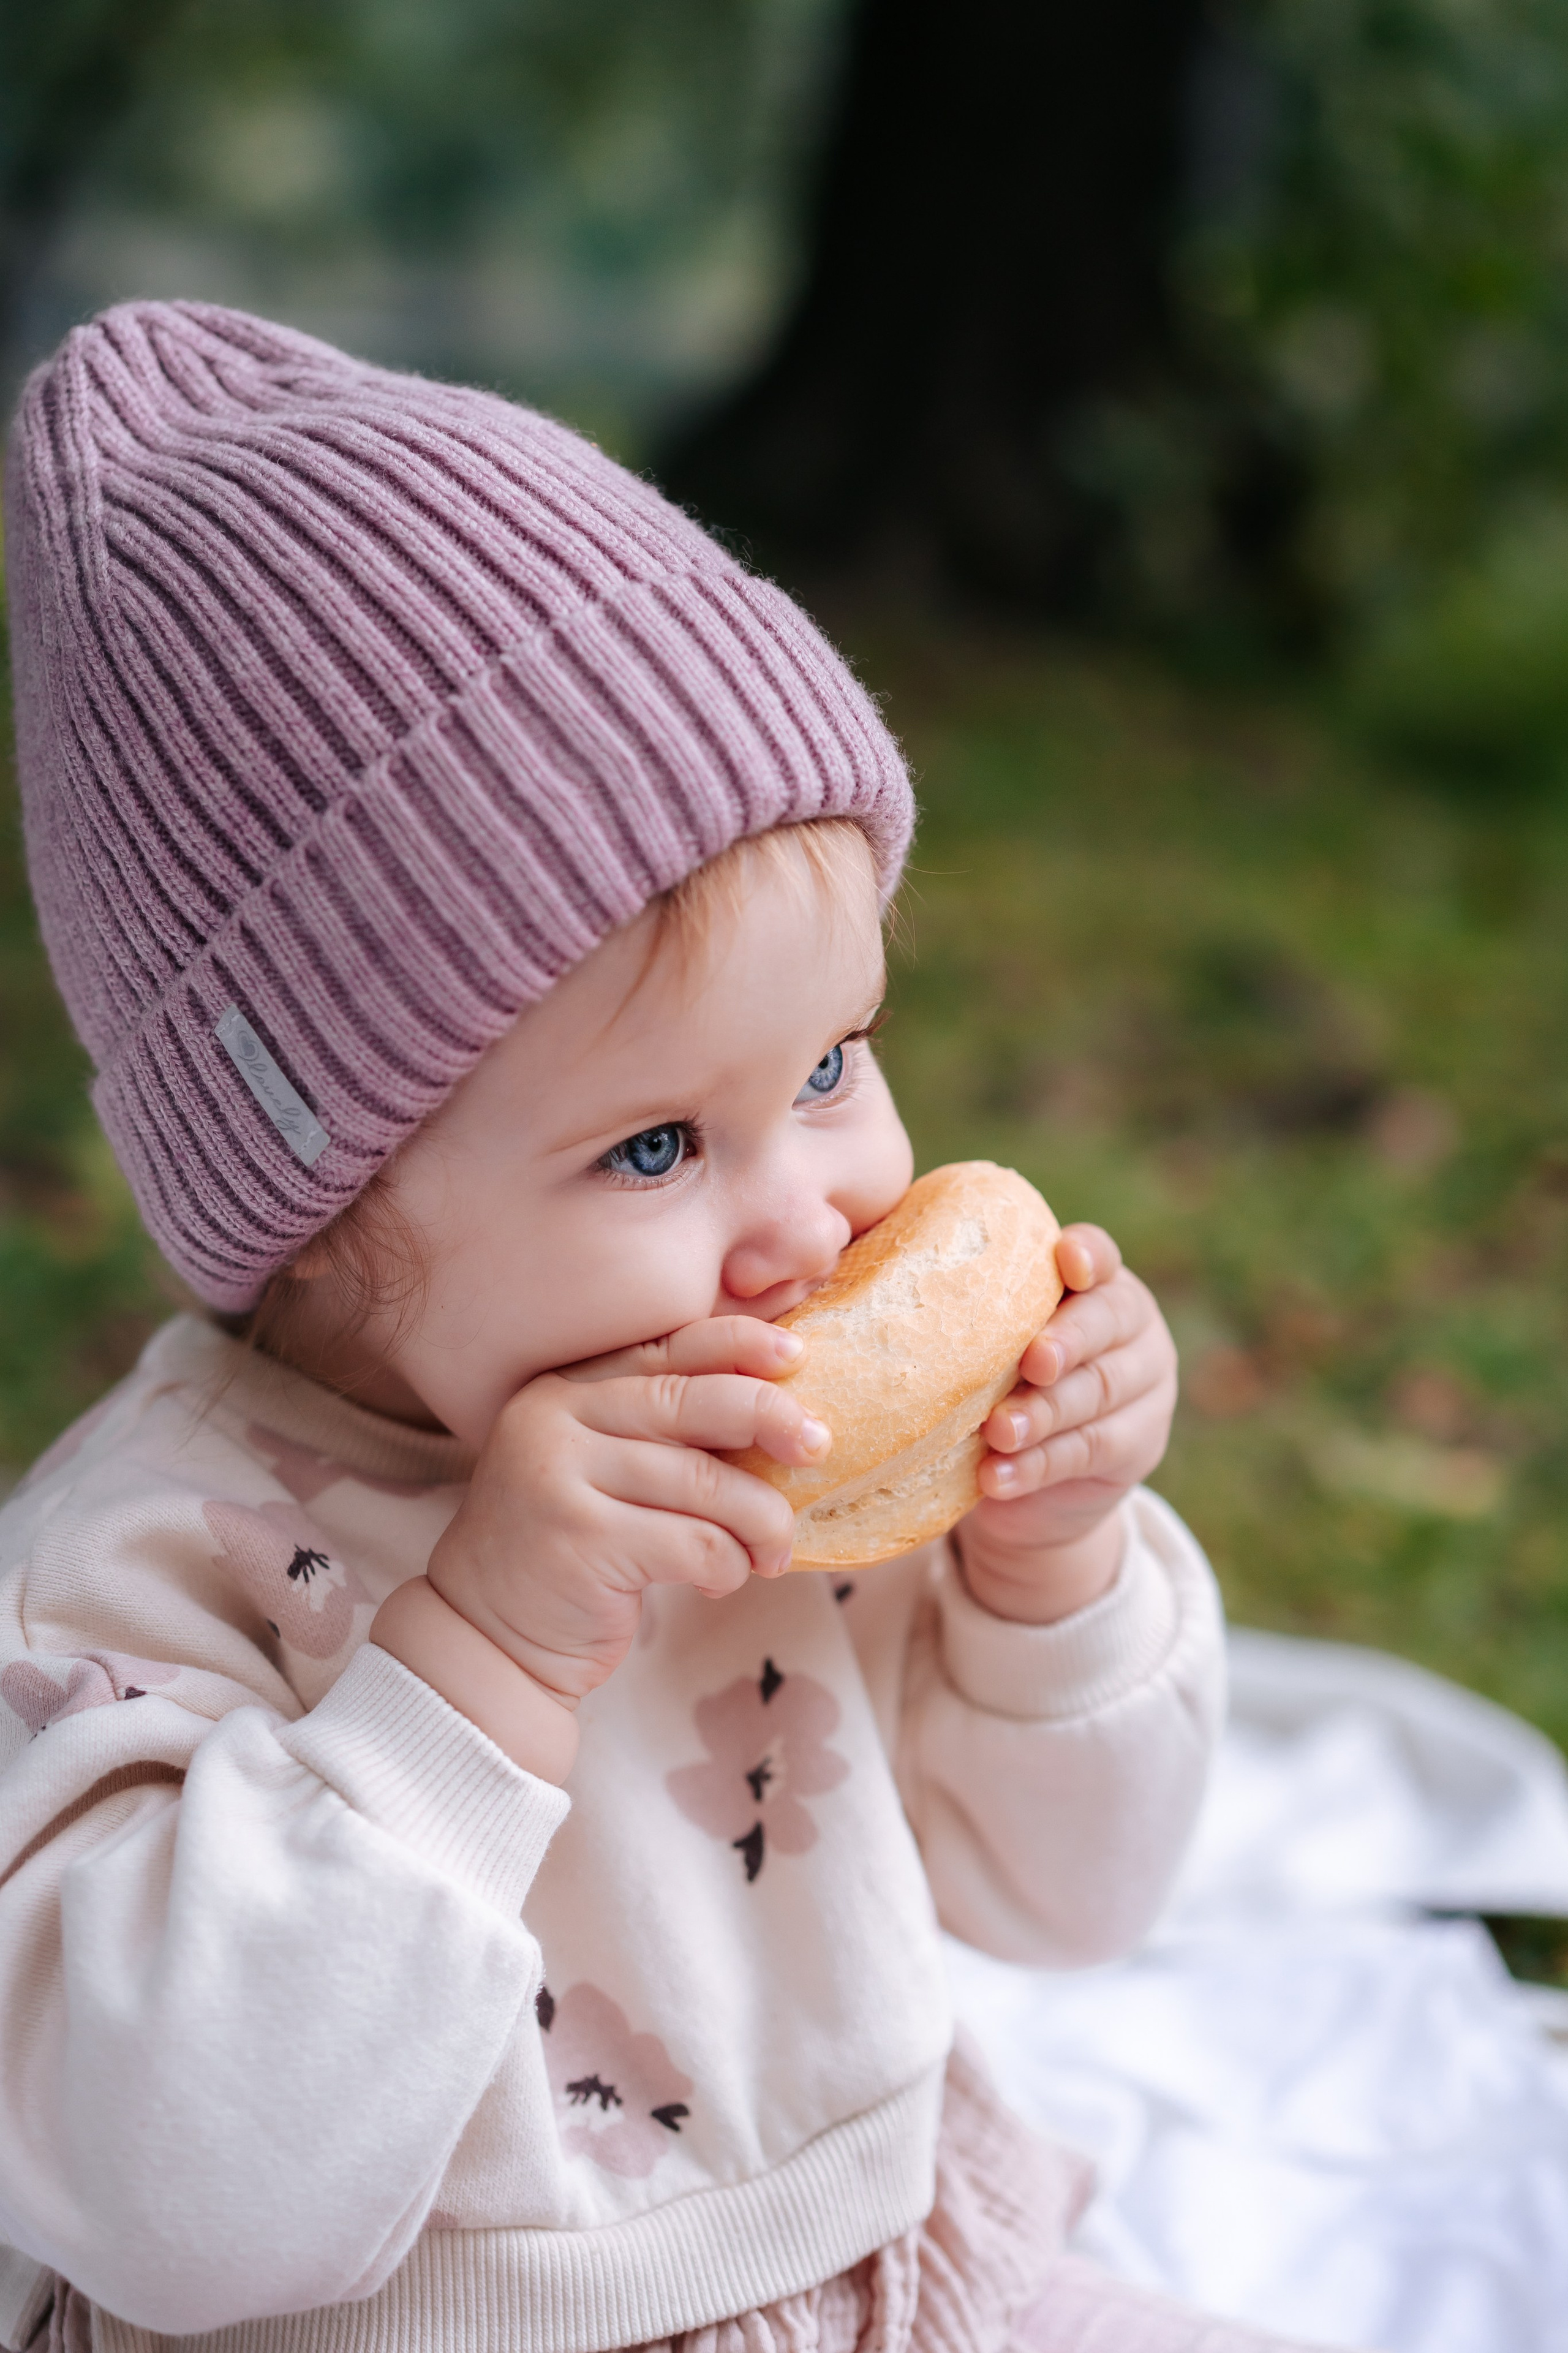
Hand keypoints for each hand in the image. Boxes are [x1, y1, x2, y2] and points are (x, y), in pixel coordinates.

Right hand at [375, 1318, 826, 1769]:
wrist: (486, 1636)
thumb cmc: (569, 1551)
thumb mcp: (602, 1470)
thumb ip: (660, 1433)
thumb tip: (779, 1411)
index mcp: (564, 1389)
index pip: (667, 1347)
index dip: (740, 1345)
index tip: (797, 1355)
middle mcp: (555, 1419)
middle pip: (694, 1402)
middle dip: (771, 1420)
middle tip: (817, 1448)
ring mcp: (561, 1478)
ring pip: (706, 1482)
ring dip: (761, 1520)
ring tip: (772, 1552)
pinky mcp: (580, 1542)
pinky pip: (695, 1543)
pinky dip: (728, 1566)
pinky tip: (718, 1582)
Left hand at [953, 1224, 1176, 1624]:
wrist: (1028, 1482)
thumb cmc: (984, 1382)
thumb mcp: (973, 1337)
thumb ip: (942, 1295)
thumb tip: (839, 1259)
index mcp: (1094, 1284)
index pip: (1101, 1257)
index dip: (1088, 1256)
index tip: (1064, 1263)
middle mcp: (1131, 1329)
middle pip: (1109, 1324)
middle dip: (1068, 1341)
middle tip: (1031, 1362)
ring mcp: (1145, 1390)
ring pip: (1099, 1394)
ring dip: (1044, 1413)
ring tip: (997, 1432)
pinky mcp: (1138, 1448)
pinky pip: (1087, 1454)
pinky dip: (1037, 1467)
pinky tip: (996, 1479)